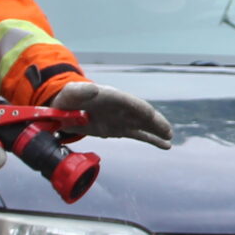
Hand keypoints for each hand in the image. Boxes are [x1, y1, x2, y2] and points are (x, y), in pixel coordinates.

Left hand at [53, 80, 174, 148]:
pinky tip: (166, 145)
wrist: (65, 110)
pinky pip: (140, 135)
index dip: (140, 109)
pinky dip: (153, 139)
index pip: (129, 102)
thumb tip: (93, 89)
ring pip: (144, 125)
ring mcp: (122, 119)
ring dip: (157, 131)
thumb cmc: (68, 99)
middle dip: (155, 122)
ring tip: (169, 139)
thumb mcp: (71, 93)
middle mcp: (121, 107)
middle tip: (167, 132)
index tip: (150, 116)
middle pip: (142, 114)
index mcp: (111, 96)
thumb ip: (80, 91)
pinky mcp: (120, 130)